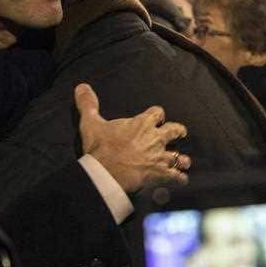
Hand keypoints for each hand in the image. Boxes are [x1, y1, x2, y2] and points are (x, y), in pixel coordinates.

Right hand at [74, 83, 190, 193]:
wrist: (104, 173)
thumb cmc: (100, 148)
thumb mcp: (91, 123)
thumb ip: (88, 104)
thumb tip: (81, 87)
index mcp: (142, 124)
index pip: (157, 112)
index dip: (157, 115)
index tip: (157, 117)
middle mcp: (155, 139)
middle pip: (175, 131)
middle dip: (178, 131)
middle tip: (180, 133)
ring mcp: (159, 158)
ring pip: (179, 157)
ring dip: (181, 159)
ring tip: (184, 161)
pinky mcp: (160, 175)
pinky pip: (176, 177)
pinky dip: (180, 178)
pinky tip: (181, 179)